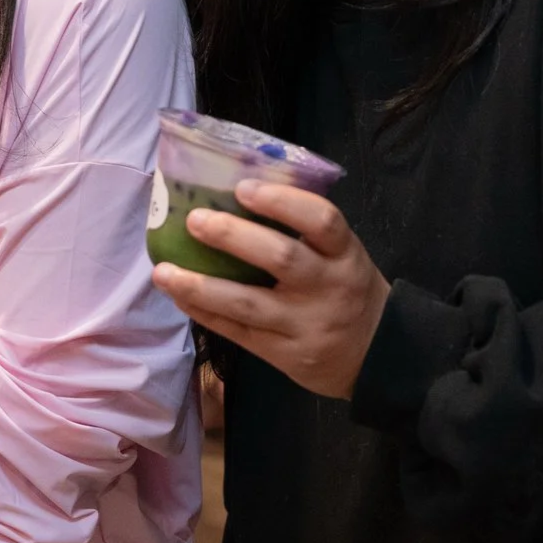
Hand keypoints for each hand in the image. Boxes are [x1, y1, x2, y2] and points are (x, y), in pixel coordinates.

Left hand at [151, 181, 390, 401]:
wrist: (379, 354)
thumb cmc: (346, 288)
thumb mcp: (342, 255)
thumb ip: (304, 230)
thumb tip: (237, 191)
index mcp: (344, 253)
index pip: (323, 220)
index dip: (282, 202)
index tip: (243, 188)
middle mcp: (327, 286)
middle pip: (282, 258)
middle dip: (233, 237)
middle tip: (194, 219)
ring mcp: (305, 324)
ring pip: (248, 303)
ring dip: (200, 285)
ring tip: (163, 271)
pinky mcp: (285, 355)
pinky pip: (238, 332)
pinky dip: (205, 313)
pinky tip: (179, 296)